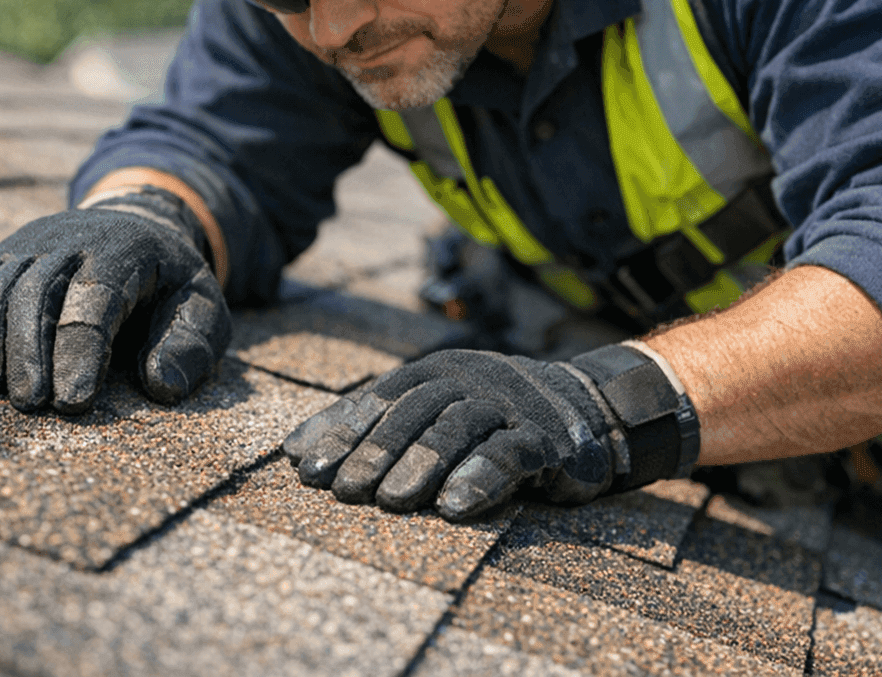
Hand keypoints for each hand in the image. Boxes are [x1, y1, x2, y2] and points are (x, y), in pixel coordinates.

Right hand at [0, 186, 230, 413]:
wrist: (135, 222)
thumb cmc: (170, 281)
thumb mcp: (204, 305)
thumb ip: (191, 344)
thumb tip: (161, 387)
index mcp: (125, 248)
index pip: (97, 296)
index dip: (82, 349)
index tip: (73, 401)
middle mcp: (69, 239)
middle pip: (38, 289)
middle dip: (30, 348)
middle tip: (28, 404)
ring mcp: (29, 245)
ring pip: (0, 284)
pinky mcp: (3, 258)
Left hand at [282, 345, 697, 519]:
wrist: (589, 410)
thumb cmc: (490, 419)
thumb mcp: (430, 414)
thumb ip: (372, 428)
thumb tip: (292, 452)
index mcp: (435, 372)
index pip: (379, 398)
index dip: (343, 431)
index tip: (307, 469)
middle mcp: (469, 379)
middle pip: (414, 411)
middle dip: (375, 451)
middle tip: (344, 491)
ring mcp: (510, 404)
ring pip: (458, 427)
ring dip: (421, 465)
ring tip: (392, 502)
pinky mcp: (548, 437)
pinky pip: (511, 453)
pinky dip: (481, 477)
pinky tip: (456, 507)